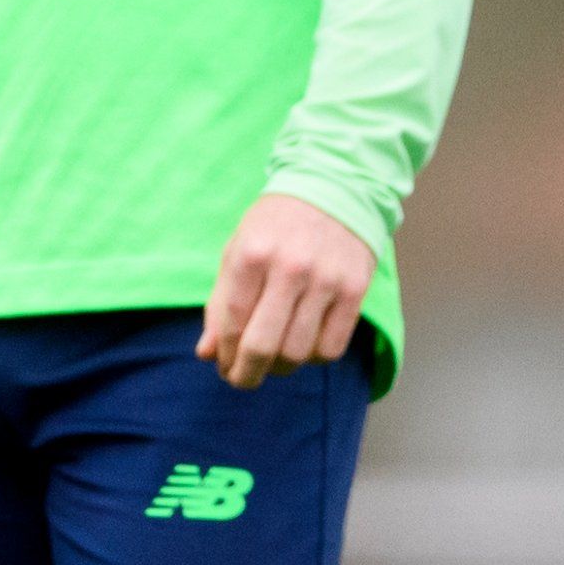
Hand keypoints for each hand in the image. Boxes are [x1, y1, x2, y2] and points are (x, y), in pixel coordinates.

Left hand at [200, 194, 377, 388]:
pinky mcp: (355, 288)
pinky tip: (306, 344)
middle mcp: (290, 268)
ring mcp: (326, 279)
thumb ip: (221, 304)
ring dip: (281, 367)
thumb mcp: (238, 252)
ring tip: (276, 359)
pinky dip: (314, 357)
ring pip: (298, 352)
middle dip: (247, 374)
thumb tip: (208, 354)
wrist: (336, 185)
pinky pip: (332, 347)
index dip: (224, 355)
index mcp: (252, 255)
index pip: (232, 325)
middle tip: (244, 378)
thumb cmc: (277, 225)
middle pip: (263, 346)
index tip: (224, 365)